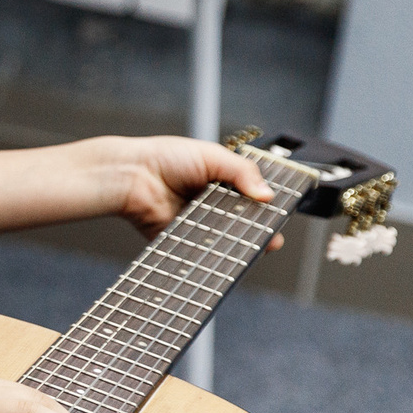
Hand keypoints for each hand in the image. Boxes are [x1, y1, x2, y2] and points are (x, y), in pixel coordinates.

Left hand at [79, 135, 272, 238]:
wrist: (132, 176)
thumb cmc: (166, 158)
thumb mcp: (212, 156)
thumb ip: (242, 172)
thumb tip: (268, 195)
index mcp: (224, 183)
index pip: (254, 198)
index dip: (268, 207)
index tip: (280, 215)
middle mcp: (215, 206)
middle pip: (245, 222)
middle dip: (259, 231)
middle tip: (271, 237)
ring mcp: (202, 225)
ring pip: (229, 240)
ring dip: (241, 244)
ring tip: (253, 246)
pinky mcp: (187, 242)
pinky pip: (206, 252)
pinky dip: (217, 255)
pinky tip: (228, 256)